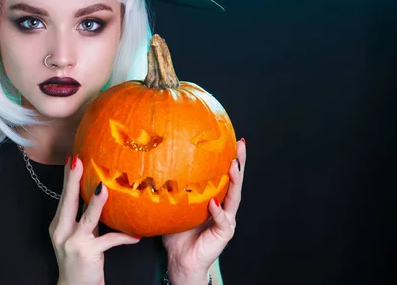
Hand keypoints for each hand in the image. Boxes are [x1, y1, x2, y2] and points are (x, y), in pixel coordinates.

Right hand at [49, 155, 140, 284]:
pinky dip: (123, 238)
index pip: (64, 197)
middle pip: (68, 201)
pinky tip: (135, 236)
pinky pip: (108, 241)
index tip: (72, 158)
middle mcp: (61, 232)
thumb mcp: (80, 235)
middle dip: (72, 180)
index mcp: (58, 224)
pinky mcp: (87, 254)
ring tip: (103, 189)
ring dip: (95, 203)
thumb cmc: (81, 259)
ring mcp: (72, 243)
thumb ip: (87, 217)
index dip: (67, 177)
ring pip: (86, 219)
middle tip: (78, 161)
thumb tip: (100, 193)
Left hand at [162, 138, 246, 283]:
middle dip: (239, 162)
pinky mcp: (224, 233)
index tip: (232, 139)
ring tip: (233, 165)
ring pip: (234, 197)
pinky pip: (222, 220)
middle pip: (235, 181)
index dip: (229, 157)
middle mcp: (224, 206)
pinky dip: (218, 211)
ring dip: (235, 180)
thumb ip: (173, 189)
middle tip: (240, 145)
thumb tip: (156, 163)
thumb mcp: (174, 204)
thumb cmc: (177, 232)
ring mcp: (226, 219)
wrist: (180, 258)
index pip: (224, 174)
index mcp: (215, 198)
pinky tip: (213, 202)